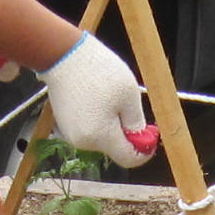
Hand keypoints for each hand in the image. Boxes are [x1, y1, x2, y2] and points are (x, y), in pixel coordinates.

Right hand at [42, 32, 157, 165]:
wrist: (63, 55)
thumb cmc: (99, 71)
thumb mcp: (129, 94)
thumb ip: (136, 122)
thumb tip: (141, 140)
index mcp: (101, 137)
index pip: (129, 159)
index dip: (144, 151)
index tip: (151, 134)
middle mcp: (83, 142)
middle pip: (114, 148)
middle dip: (126, 133)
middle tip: (130, 106)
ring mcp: (70, 134)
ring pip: (101, 138)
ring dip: (111, 124)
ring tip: (109, 97)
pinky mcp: (64, 124)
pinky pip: (88, 129)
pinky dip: (97, 119)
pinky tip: (96, 98)